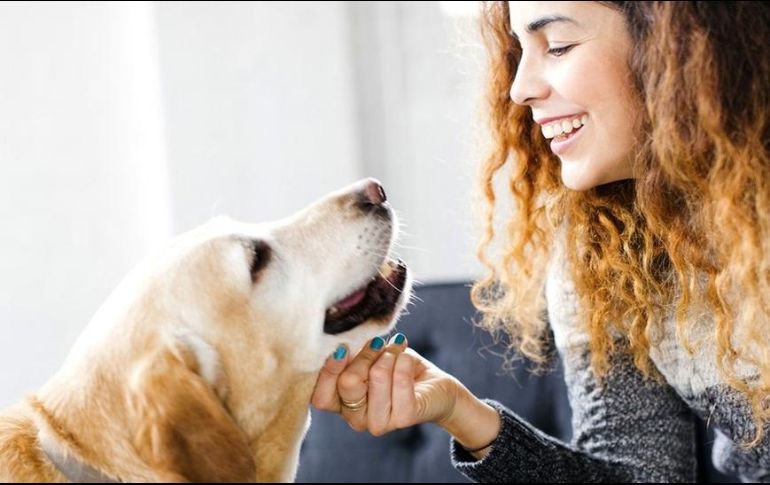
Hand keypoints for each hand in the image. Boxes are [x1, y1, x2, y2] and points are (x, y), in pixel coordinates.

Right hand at [311, 334, 462, 435]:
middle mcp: (355, 418)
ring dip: (388, 356)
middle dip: (365, 354)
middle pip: (347, 382)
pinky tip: (407, 358)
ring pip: (376, 377)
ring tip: (397, 352)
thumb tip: (340, 344)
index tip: (342, 347)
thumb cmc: (396, 368)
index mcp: (340, 404)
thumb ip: (352, 355)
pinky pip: (400, 380)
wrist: (435, 386)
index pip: (319, 397)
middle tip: (378, 343)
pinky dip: (404, 361)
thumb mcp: (368, 357)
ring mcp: (378, 423)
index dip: (328, 371)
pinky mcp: (403, 418)